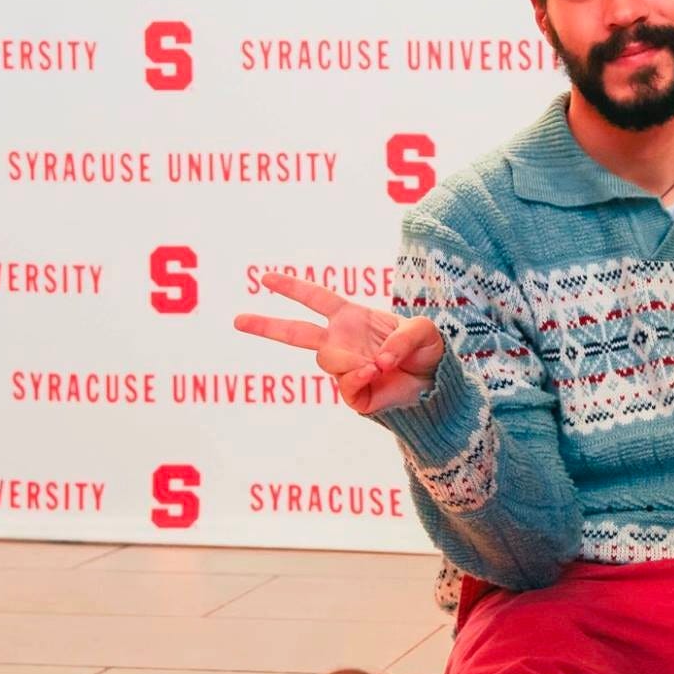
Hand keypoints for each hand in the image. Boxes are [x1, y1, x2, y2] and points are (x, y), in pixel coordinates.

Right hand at [234, 270, 445, 414]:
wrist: (437, 387)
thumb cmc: (426, 353)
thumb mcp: (425, 331)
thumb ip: (404, 337)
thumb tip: (377, 360)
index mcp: (351, 318)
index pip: (315, 298)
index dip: (292, 287)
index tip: (265, 278)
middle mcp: (342, 341)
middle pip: (295, 332)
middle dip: (265, 325)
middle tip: (236, 320)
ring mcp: (345, 368)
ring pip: (325, 359)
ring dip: (347, 358)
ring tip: (377, 364)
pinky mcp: (354, 395)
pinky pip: (345, 384)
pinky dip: (357, 376)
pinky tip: (372, 373)